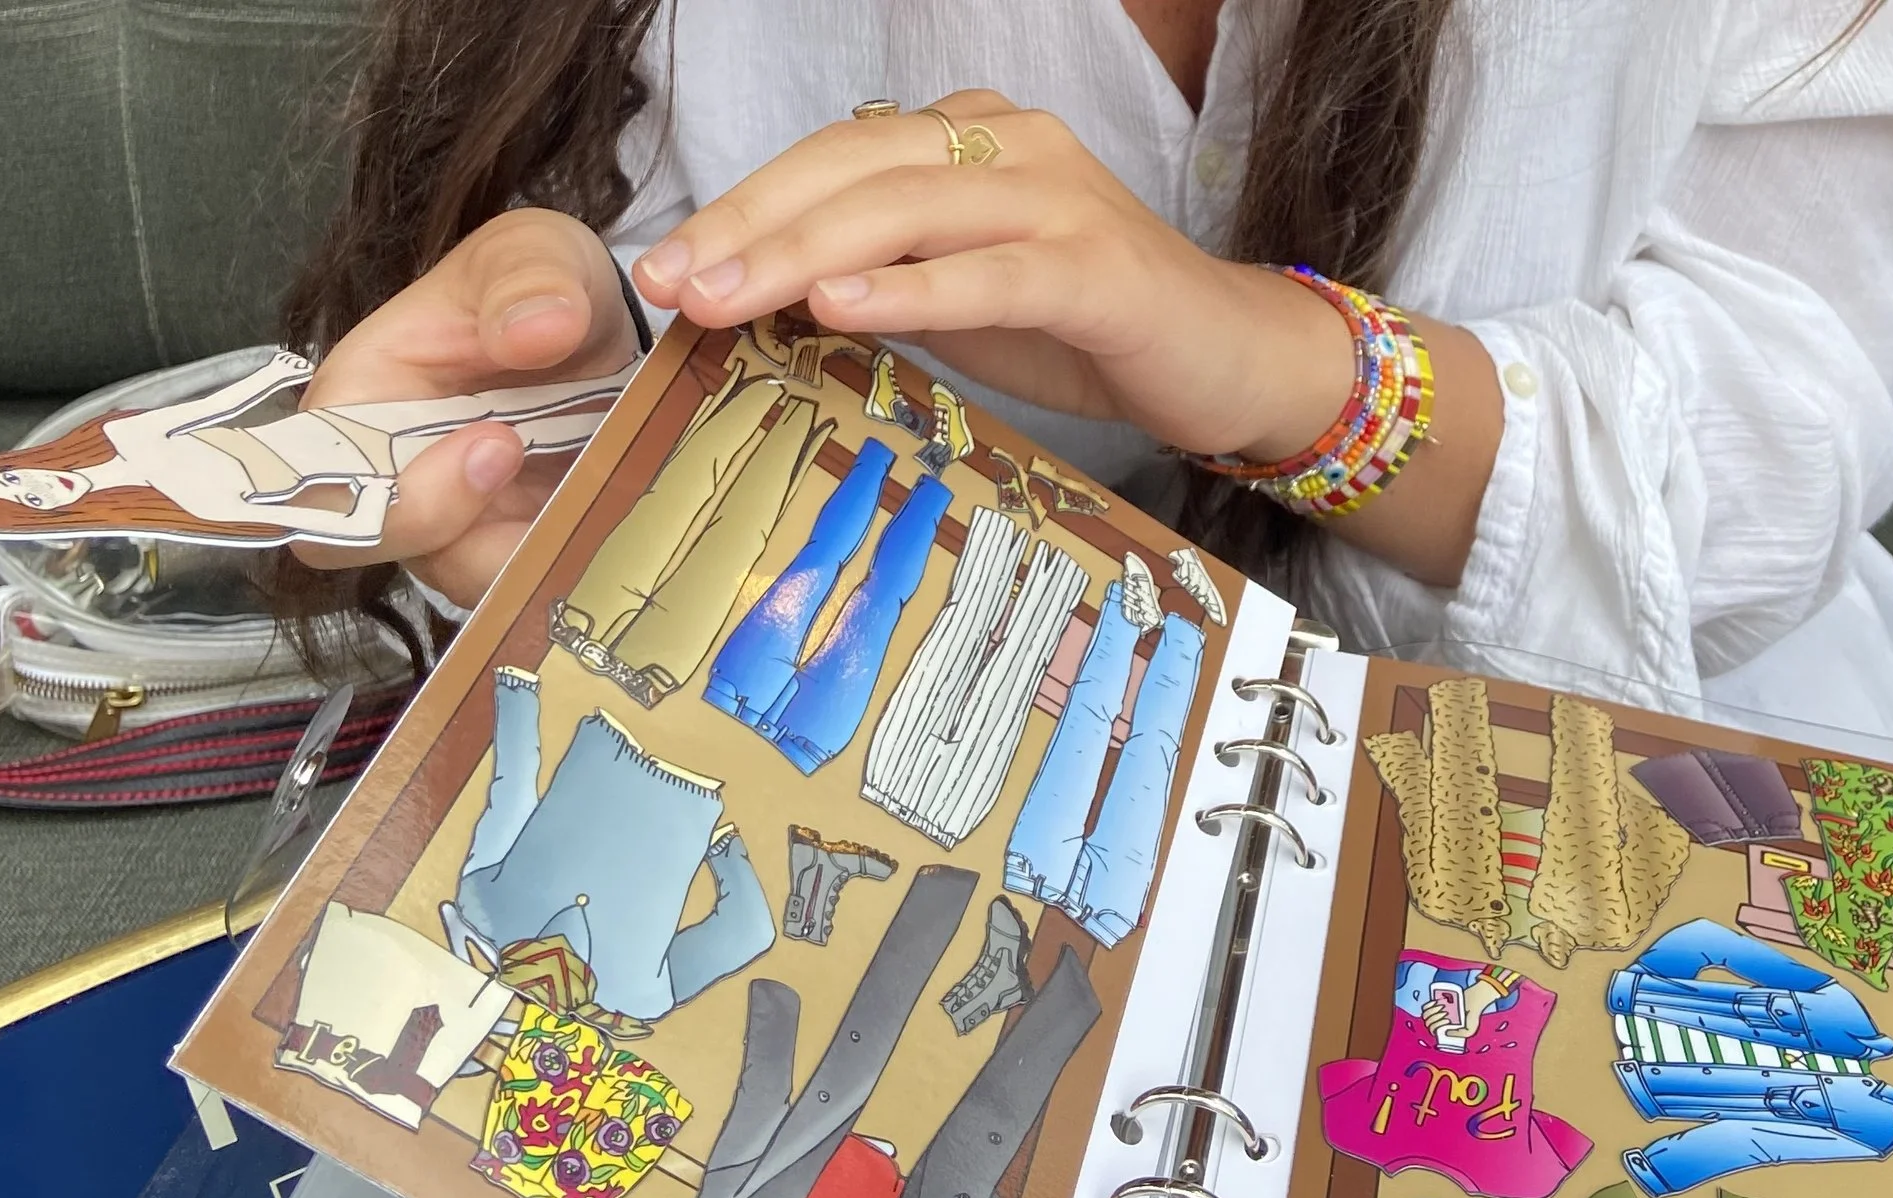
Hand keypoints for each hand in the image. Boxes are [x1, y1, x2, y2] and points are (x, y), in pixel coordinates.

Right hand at [292, 208, 641, 605]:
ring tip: (595, 488)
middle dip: (455, 528)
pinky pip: (532, 590)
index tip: (489, 443)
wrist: (598, 332)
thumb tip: (536, 331)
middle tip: (528, 458)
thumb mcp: (536, 253)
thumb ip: (528, 278)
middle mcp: (395, 477)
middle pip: (378, 549)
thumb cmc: (537, 288)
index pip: (312, 481)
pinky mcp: (515, 554)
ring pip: (467, 583)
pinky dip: (574, 567)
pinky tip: (617, 524)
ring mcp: (456, 528)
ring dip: (533, 550)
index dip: (382, 487)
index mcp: (365, 400)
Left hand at [630, 90, 1353, 463]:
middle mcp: (1011, 147)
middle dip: (750, 228)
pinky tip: (841, 304)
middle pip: (853, 171)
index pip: (833, 159)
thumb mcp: (962, 302)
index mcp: (970, 142)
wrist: (1227, 360)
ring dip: (803, 253)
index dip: (743, 207)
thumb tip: (763, 302)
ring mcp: (1059, 198)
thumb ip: (882, 281)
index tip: (665, 266)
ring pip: (906, 211)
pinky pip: (990, 270)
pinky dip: (912, 288)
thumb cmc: (1086, 332)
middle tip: (673, 284)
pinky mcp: (1098, 268)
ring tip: (727, 297)